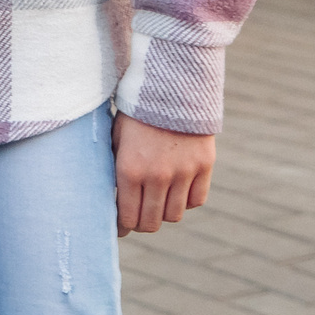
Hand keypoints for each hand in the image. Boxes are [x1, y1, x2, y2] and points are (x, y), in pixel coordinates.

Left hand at [114, 114, 215, 235]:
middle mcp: (157, 176)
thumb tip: (111, 197)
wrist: (171, 87)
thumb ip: (115, 168)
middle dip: (142, 224)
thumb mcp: (116, 138)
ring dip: (164, 213)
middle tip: (138, 218)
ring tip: (157, 203)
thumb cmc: (136, 113)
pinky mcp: (204, 167)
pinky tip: (177, 191)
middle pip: (152, 223)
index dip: (122, 227)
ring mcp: (183, 173)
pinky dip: (186, 201)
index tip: (120, 227)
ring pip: (174, 215)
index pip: (127, 217)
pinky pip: (196, 201)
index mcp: (129, 170)